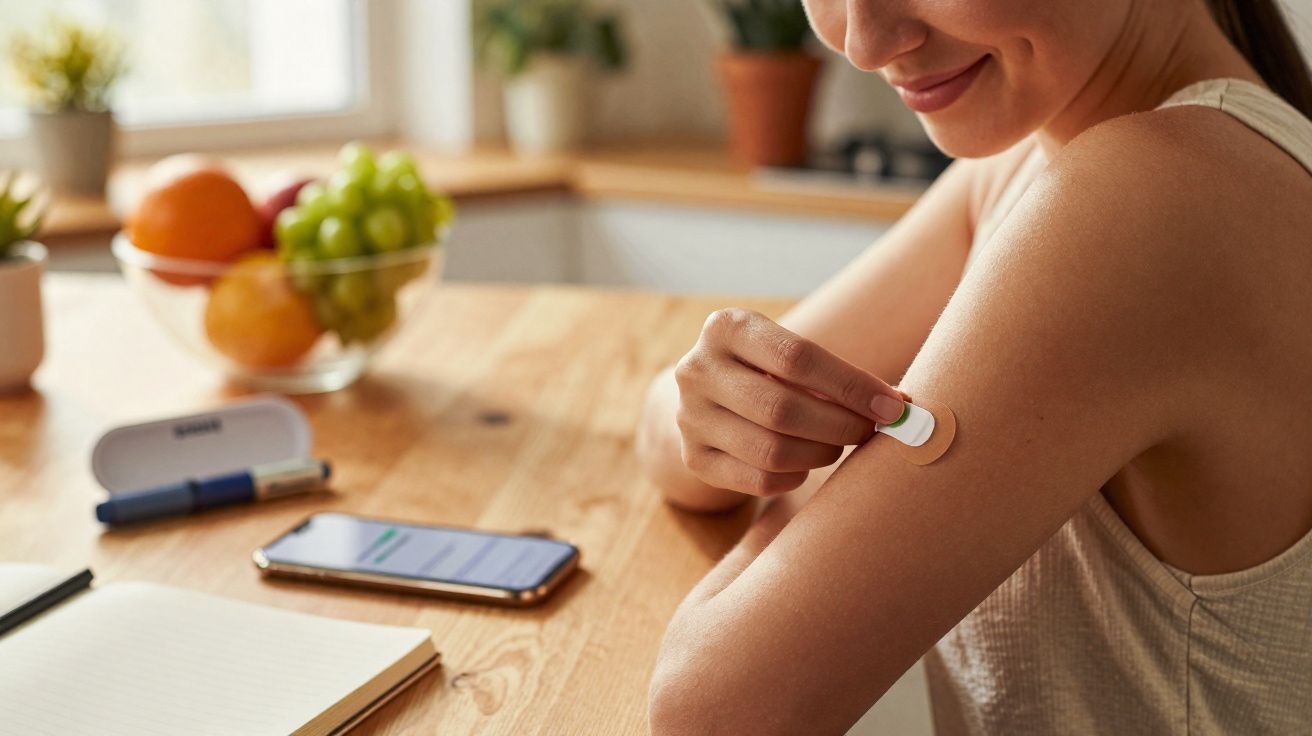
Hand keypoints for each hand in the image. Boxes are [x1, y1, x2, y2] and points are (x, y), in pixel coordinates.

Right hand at [673, 308, 907, 495]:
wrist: (708, 398)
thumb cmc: (769, 370)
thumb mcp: (788, 355)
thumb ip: (836, 376)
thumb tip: (901, 407)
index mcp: (726, 327)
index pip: (798, 358)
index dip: (852, 386)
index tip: (894, 406)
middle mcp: (697, 369)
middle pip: (782, 409)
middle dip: (840, 425)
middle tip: (870, 431)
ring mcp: (689, 417)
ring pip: (772, 450)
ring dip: (821, 452)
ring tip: (837, 444)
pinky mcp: (693, 457)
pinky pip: (759, 479)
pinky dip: (795, 476)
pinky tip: (805, 463)